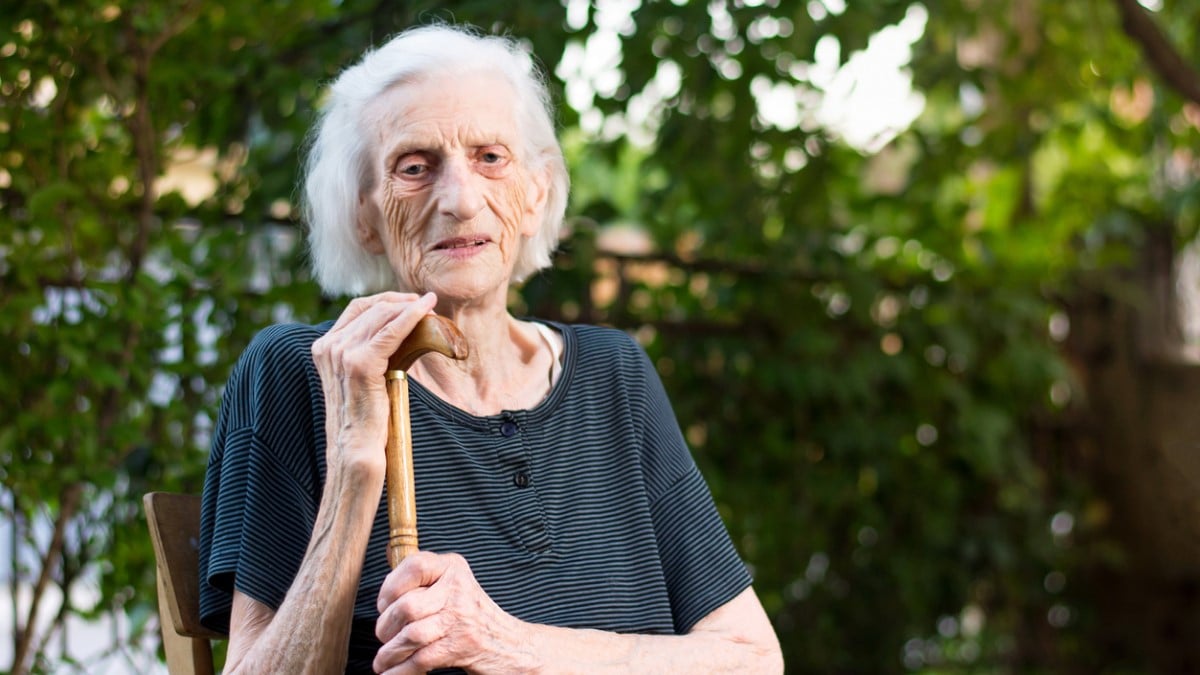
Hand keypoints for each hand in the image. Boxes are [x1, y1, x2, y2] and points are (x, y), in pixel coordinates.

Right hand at [311, 291, 437, 478]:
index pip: (356, 309)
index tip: (410, 302)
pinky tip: (427, 311)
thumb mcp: (361, 377)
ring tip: (431, 310)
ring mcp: (341, 353)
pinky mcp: (360, 363)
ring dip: (410, 308)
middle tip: (426, 304)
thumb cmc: (365, 416)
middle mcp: (328, 346)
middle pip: (369, 307)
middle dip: (400, 302)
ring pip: (382, 315)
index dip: (385, 300)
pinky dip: (412, 317)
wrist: (356, 447)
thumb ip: (368, 353)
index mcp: (324, 347)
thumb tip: (398, 333)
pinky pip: (391, 331)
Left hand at [374, 551, 524, 673]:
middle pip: (407, 606)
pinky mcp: (461, 647)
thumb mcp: (453, 587)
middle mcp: (459, 589)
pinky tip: (391, 672)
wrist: (510, 645)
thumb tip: (385, 579)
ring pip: (411, 635)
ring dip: (389, 652)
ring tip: (383, 659)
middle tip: (384, 635)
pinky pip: (420, 660)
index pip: (415, 566)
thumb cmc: (473, 617)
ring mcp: (461, 618)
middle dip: (386, 627)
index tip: (383, 605)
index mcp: (453, 568)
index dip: (390, 587)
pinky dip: (400, 670)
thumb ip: (424, 581)